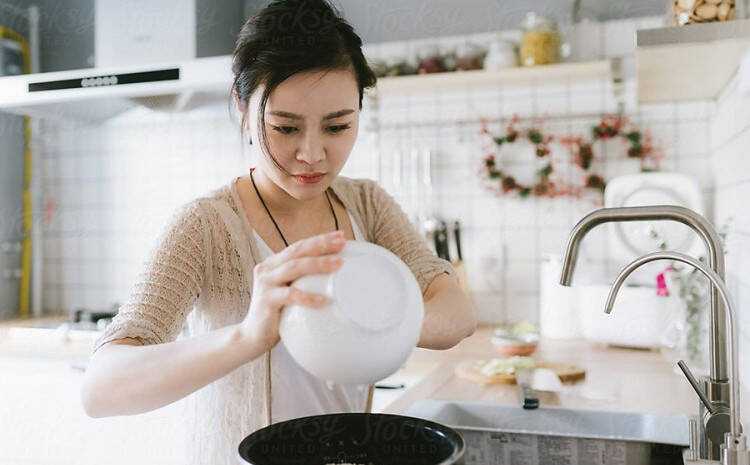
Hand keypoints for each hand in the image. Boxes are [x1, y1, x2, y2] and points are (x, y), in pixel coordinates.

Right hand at [238, 230, 345, 353]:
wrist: (252, 336)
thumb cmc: (277, 314)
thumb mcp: (290, 292)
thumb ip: (304, 281)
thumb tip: (337, 276)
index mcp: (274, 264)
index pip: (299, 246)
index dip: (319, 239)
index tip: (341, 236)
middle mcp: (268, 269)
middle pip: (297, 251)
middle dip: (321, 245)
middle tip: (342, 243)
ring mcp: (265, 284)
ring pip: (293, 268)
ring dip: (318, 264)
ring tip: (339, 264)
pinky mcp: (266, 301)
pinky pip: (290, 296)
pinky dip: (308, 297)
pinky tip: (324, 300)